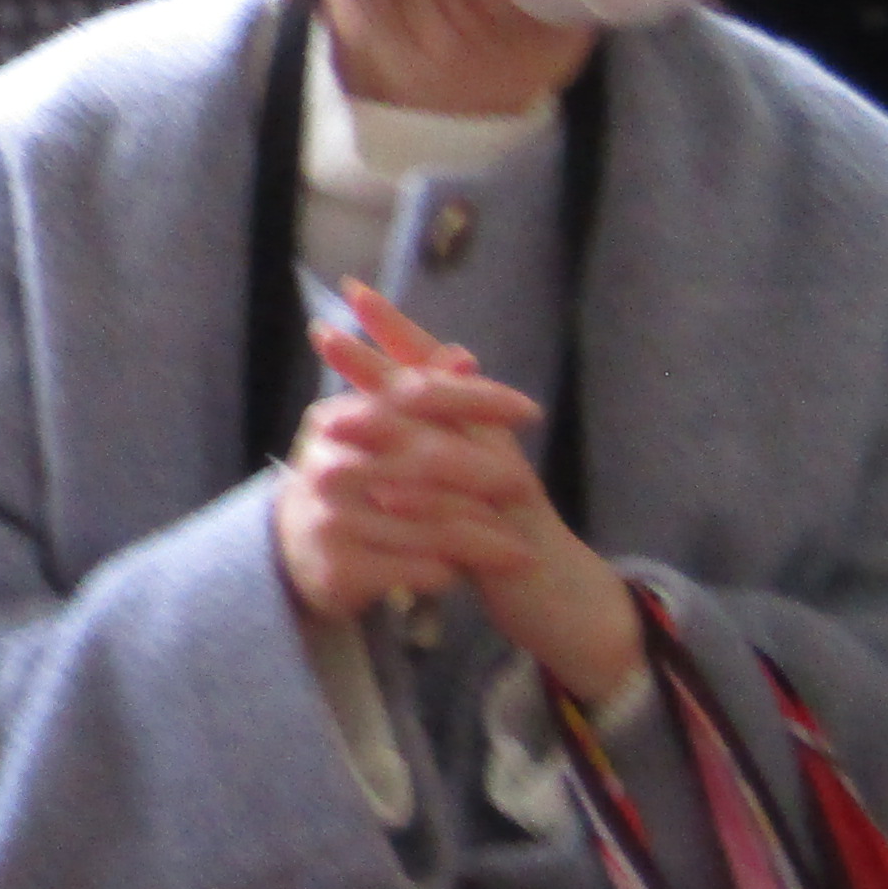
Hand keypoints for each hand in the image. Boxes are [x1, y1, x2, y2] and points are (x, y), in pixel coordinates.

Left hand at [309, 285, 644, 701]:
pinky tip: (386, 498)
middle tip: (324, 334)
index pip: (435, 371)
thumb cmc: (501, 536)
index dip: (398, 332)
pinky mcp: (509, 540)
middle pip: (436, 396)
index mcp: (479, 432)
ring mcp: (504, 493)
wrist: (563, 597)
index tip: (352, 291)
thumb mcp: (457, 484)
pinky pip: (466, 518)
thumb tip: (383, 395)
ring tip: (332, 418)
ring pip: (446, 453)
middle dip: (378, 366)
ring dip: (388, 433)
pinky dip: (427, 506)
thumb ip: (428, 438)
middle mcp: (494, 450)